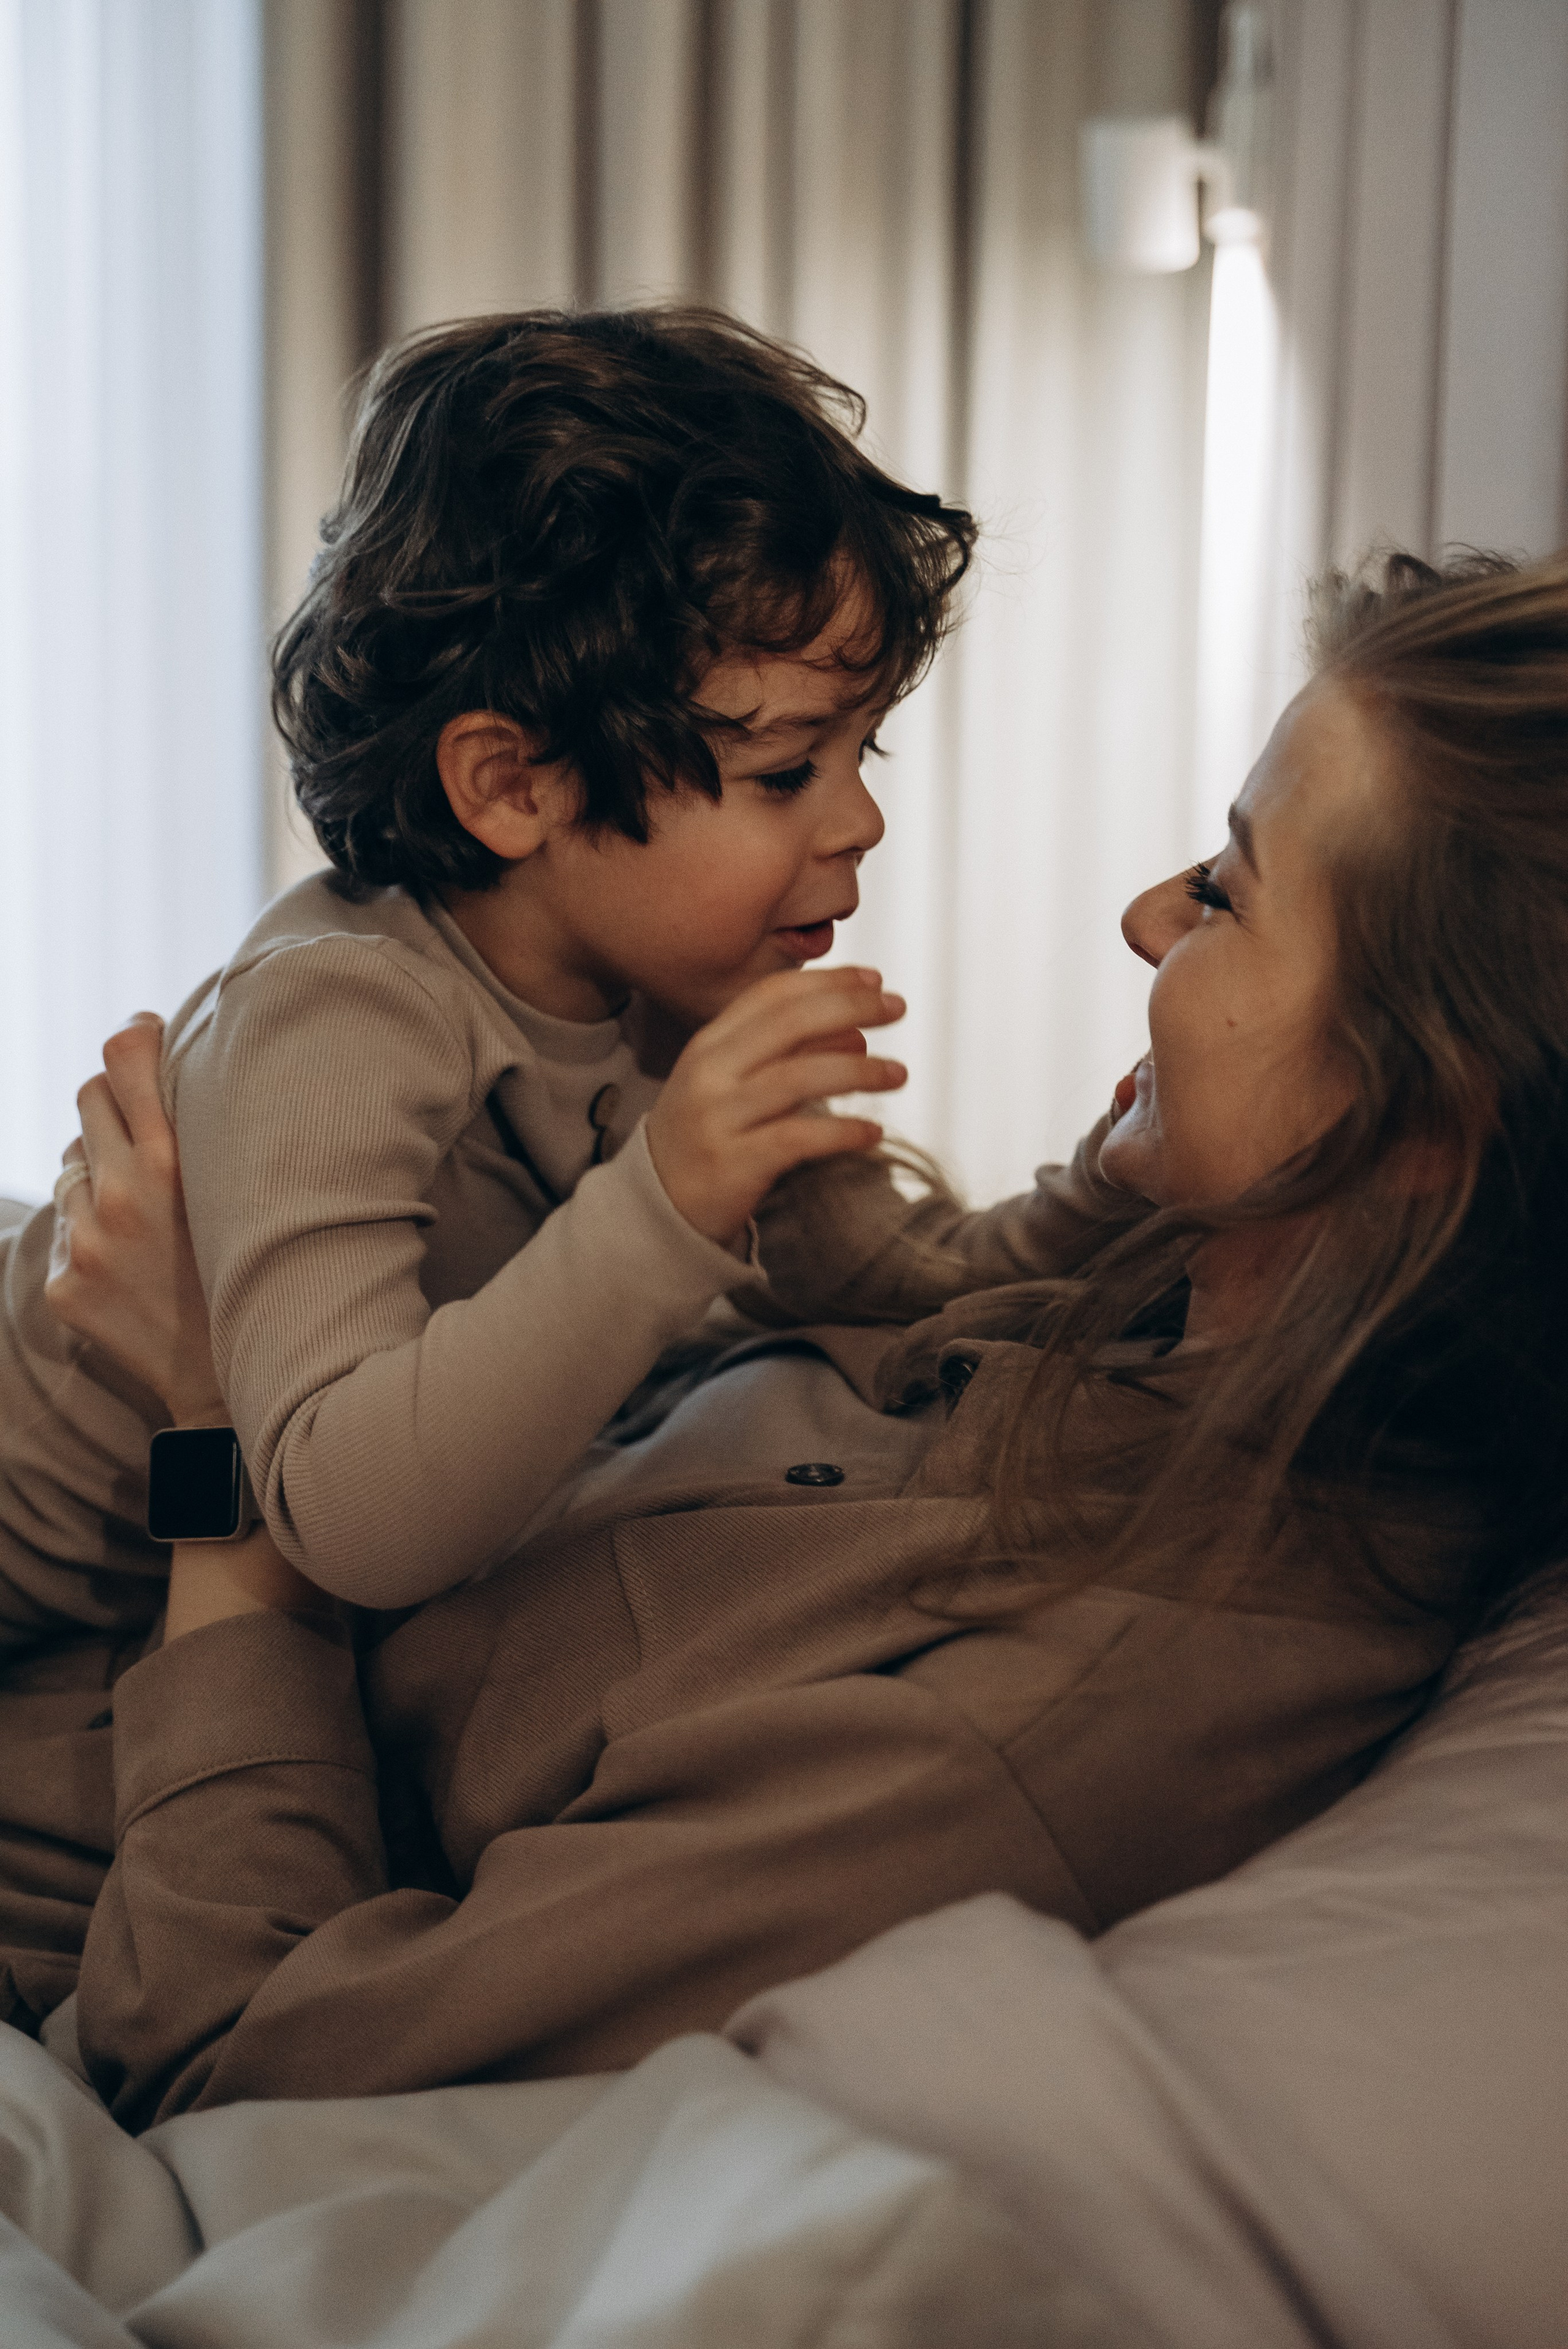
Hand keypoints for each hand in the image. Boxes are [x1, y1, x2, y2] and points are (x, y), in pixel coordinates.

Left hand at [44, 1014, 222, 1423]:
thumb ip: (203, 1137)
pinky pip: (67, 1224)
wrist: (231, 1384)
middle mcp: (121, 1195)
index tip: (145, 1033)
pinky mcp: (65, 1283)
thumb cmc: (253, 1275)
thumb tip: (166, 1071)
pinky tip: (134, 1260)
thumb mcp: (243, 1194)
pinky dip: (94, 1230)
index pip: (124, 1056)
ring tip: (148, 1211)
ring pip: (73, 1163)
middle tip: (145, 1124)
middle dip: (113, 1100)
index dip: (134, 1035)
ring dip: (101, 1171)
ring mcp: (88, 1241)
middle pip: (88, 1097)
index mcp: (174, 1165)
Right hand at [645, 966, 907, 1245]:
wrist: (656, 1207)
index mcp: (709, 1044)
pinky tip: (872, 1133)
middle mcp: (710, 1073)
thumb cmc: (707, 1139)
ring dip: (859, 1071)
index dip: (828, 981)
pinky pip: (799, 1137)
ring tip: (898, 1073)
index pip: (772, 995)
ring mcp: (718, 1117)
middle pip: (789, 1023)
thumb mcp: (736, 1086)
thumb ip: (790, 1054)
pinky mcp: (734, 1163)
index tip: (874, 980)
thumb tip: (857, 1029)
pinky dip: (842, 1131)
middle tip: (898, 1009)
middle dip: (851, 1008)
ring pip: (798, 1077)